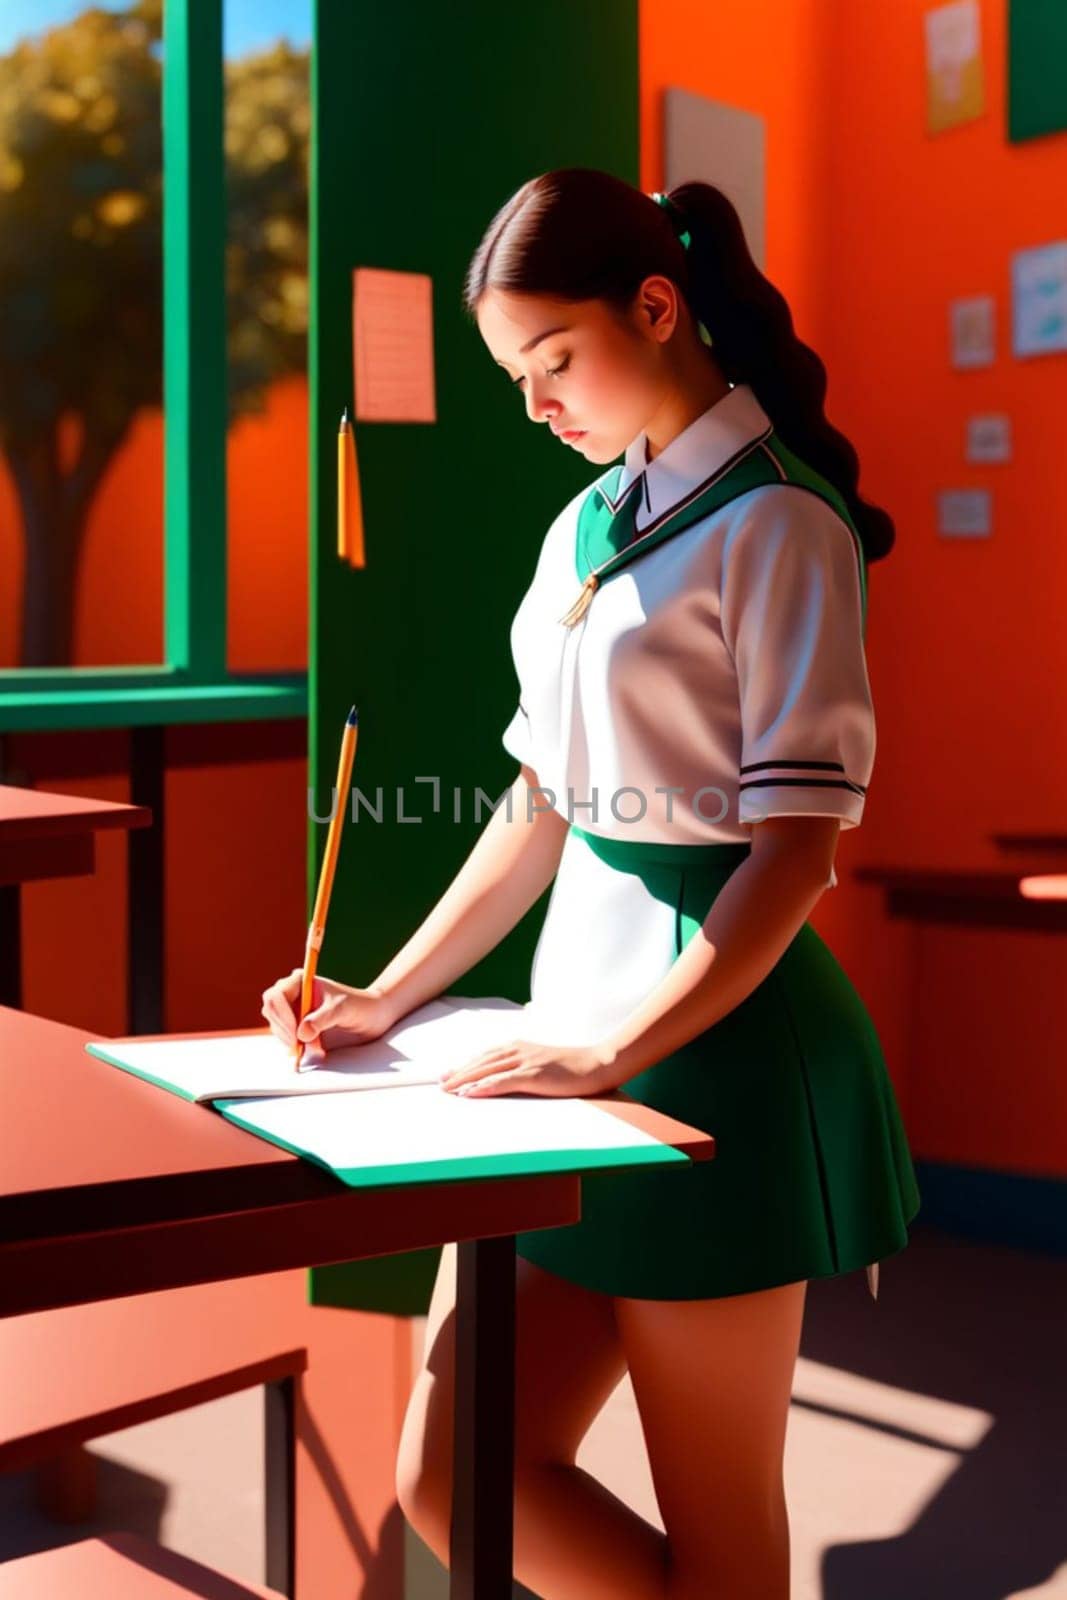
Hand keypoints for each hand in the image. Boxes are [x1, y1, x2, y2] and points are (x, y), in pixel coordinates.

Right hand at [260, 969, 398, 1065]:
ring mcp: (293, 1011)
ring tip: (314, 1046)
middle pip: (271, 1011)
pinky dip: (293, 1046)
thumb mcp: (342, 1010)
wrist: (371, 1017)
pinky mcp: (297, 1027)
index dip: (282, 1016)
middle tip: (300, 1045)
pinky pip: (285, 1038)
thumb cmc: (359, 1006)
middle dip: (283, 1029)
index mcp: (300, 981)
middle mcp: (293, 994)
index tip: (295, 1033)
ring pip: (276, 1026)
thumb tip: (302, 1033)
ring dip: (289, 1039)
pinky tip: (310, 1049)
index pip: (276, 996)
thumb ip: (322, 1019)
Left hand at [439, 1038, 619, 1098]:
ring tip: (448, 1090)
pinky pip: (504, 1081)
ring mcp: (526, 1061)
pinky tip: (471, 1093)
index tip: (447, 1075)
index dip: (465, 1065)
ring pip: (488, 1070)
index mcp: (520, 1046)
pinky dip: (484, 1086)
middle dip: (459, 1073)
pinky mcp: (534, 1074)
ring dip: (466, 1080)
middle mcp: (519, 1050)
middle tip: (440, 1084)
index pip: (485, 1055)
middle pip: (482, 1061)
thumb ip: (524, 1067)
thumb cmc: (572, 1067)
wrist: (597, 1064)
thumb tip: (507, 1079)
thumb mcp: (543, 1063)